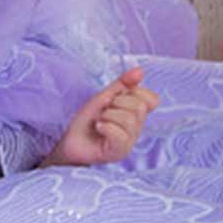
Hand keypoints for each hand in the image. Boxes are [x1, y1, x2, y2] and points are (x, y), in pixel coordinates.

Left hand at [43, 67, 160, 167]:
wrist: (69, 141)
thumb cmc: (87, 121)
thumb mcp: (105, 97)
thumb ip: (123, 84)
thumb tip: (140, 70)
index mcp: (136, 115)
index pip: (153, 99)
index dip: (137, 92)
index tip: (119, 96)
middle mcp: (137, 128)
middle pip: (140, 107)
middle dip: (118, 103)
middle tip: (104, 110)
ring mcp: (129, 142)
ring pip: (130, 120)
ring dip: (108, 116)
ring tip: (100, 121)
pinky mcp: (119, 152)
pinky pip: (120, 135)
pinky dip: (106, 127)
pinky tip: (98, 128)